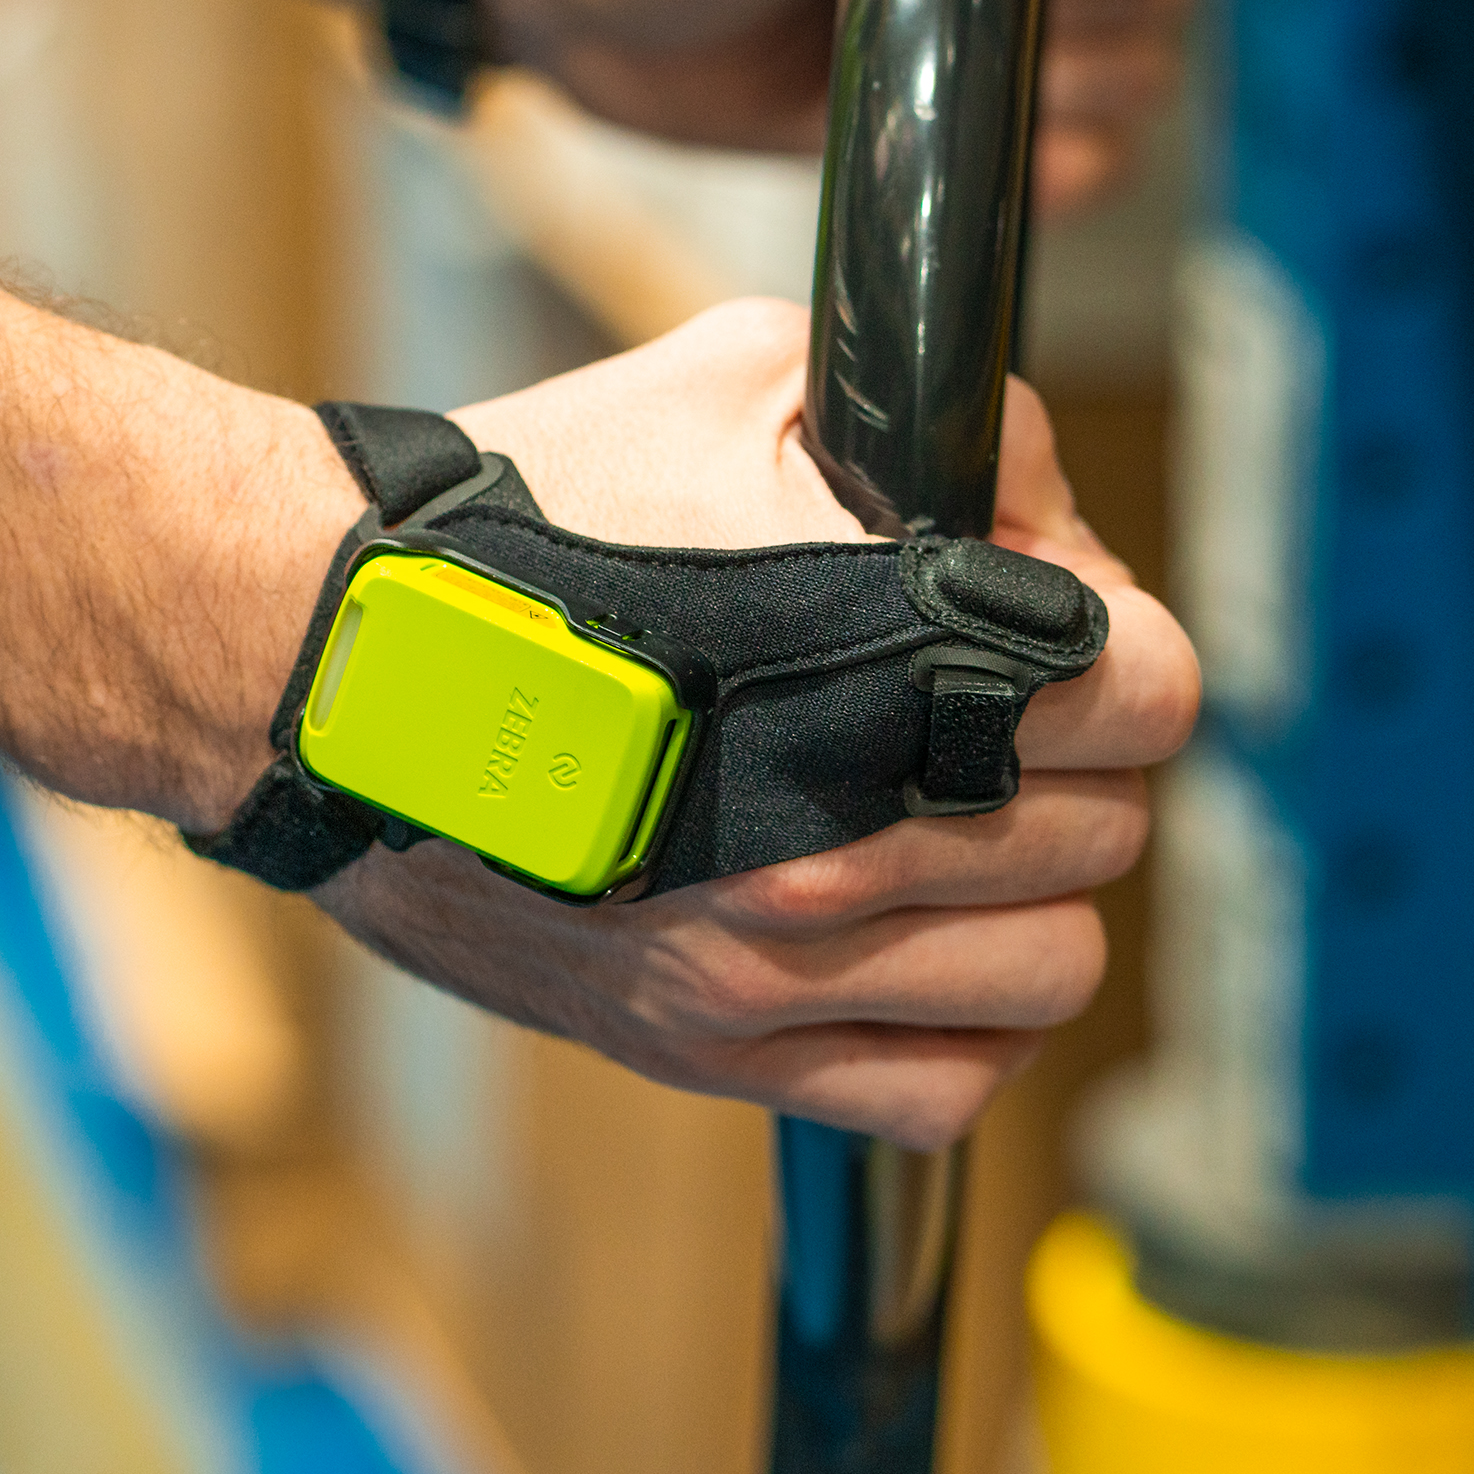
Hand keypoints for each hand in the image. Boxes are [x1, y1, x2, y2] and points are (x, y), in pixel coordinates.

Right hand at [304, 299, 1198, 1146]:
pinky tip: (902, 951)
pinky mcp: (703, 1044)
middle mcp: (847, 829)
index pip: (1155, 691)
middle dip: (1067, 761)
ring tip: (939, 838)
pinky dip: (955, 1031)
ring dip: (1022, 901)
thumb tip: (1051, 510)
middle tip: (977, 722)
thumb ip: (942, 429)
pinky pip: (938, 1092)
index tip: (1052, 629)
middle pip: (1111, 830)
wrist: (318, 658)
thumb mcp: (739, 382)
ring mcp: (773, 957)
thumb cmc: (516, 515)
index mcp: (882, 659)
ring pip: (1051, 973)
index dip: (1117, 643)